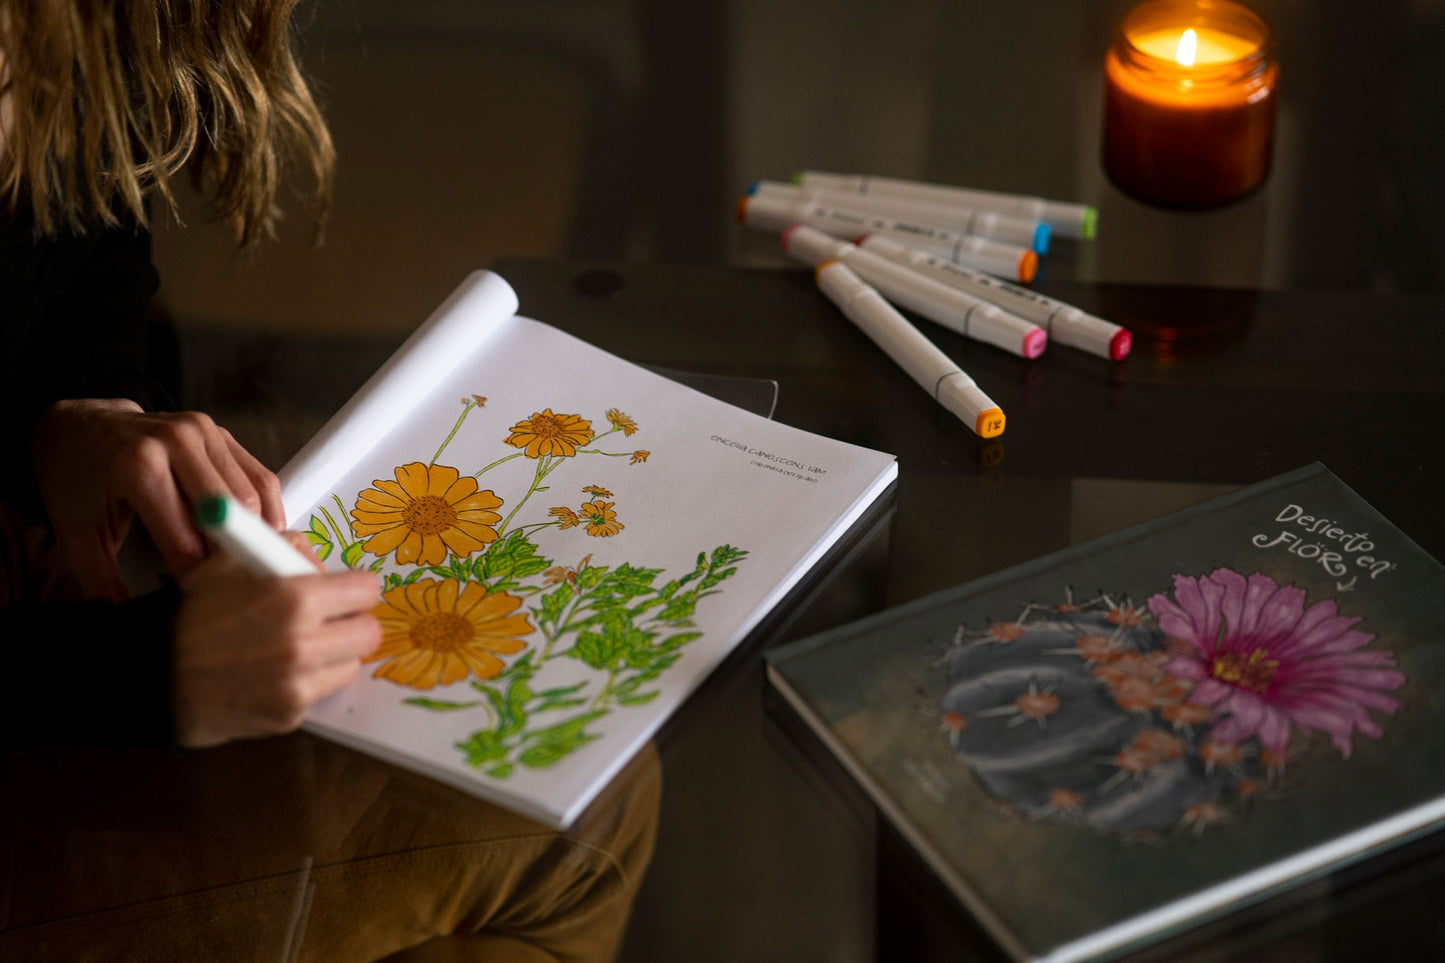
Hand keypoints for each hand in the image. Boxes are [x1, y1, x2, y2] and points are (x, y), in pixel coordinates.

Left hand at [30, 398, 284, 600]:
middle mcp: (176, 443)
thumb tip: (127, 617)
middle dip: (230, 558)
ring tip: (248, 564)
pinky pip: (261, 478)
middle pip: (228, 517)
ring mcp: (204, 434)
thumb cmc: (79, 478)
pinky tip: (261, 535)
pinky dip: (267, 511)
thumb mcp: (77, 533)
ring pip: (252, 498)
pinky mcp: (222, 434)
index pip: (185, 540)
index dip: (195, 577)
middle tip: (227, 587)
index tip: (200, 599)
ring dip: (256, 536)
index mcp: (139, 468)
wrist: (80, 427)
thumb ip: (101, 579)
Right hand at [172, 538, 381, 747]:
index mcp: (295, 598)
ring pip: (351, 665)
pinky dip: (307, 683)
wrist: (151, 674)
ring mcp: (297, 685)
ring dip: (334, 655)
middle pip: (369, 632)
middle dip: (351, 622)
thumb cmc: (191, 613)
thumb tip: (319, 562)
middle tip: (328, 621)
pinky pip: (321, 693)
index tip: (343, 592)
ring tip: (299, 648)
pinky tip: (276, 673)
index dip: (354, 588)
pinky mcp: (289, 716)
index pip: (367, 590)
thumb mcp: (231, 560)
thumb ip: (283, 549)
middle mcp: (303, 644)